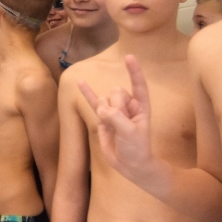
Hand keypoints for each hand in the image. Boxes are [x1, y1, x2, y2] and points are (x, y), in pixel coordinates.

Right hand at [77, 55, 154, 179]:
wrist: (129, 164)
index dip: (134, 71)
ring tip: (112, 127)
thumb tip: (100, 107)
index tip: (129, 57)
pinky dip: (87, 92)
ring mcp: (114, 110)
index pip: (138, 85)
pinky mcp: (103, 117)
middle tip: (120, 124)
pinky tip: (80, 82)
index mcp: (141, 106)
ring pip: (105, 99)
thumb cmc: (137, 148)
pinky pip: (93, 102)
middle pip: (117, 92)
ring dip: (105, 111)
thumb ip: (116, 117)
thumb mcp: (131, 132)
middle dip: (115, 106)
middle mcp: (128, 104)